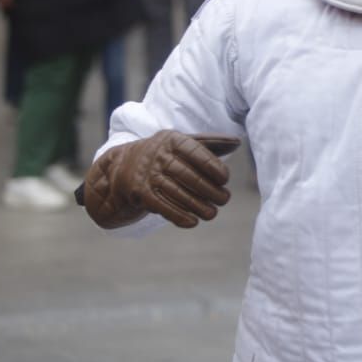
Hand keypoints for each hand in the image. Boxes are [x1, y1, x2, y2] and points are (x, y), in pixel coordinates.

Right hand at [81, 129, 231, 229]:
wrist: (124, 166)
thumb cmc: (165, 153)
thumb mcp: (183, 142)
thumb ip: (210, 142)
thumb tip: (237, 143)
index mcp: (172, 139)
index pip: (196, 152)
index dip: (213, 166)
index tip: (225, 179)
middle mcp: (158, 156)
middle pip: (187, 175)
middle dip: (209, 189)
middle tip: (224, 199)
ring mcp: (148, 175)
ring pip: (176, 192)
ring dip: (197, 206)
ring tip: (212, 213)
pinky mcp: (140, 193)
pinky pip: (161, 206)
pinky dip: (178, 216)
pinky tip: (193, 222)